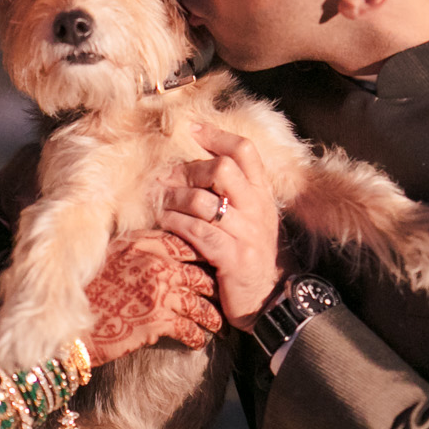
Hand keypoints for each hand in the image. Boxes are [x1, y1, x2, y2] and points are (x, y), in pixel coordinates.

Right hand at [83, 231, 223, 362]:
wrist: (70, 325)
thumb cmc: (88, 292)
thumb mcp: (110, 259)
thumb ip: (136, 249)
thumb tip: (158, 249)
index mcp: (143, 244)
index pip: (185, 242)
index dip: (202, 253)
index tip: (212, 263)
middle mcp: (154, 263)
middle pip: (198, 272)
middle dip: (213, 286)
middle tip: (223, 294)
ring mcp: (159, 291)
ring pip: (200, 302)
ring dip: (211, 315)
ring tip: (217, 322)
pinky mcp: (158, 320)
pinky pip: (190, 328)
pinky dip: (198, 335)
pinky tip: (200, 340)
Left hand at [156, 124, 286, 326]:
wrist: (270, 300)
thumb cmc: (250, 255)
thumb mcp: (249, 220)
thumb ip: (232, 194)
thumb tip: (195, 166)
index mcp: (262, 195)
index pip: (245, 152)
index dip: (218, 135)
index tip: (192, 128)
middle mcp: (258, 209)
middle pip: (223, 169)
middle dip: (189, 169)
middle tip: (166, 176)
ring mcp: (247, 234)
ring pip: (204, 201)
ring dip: (174, 197)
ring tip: (158, 200)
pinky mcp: (234, 259)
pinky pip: (199, 232)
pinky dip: (176, 223)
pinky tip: (165, 222)